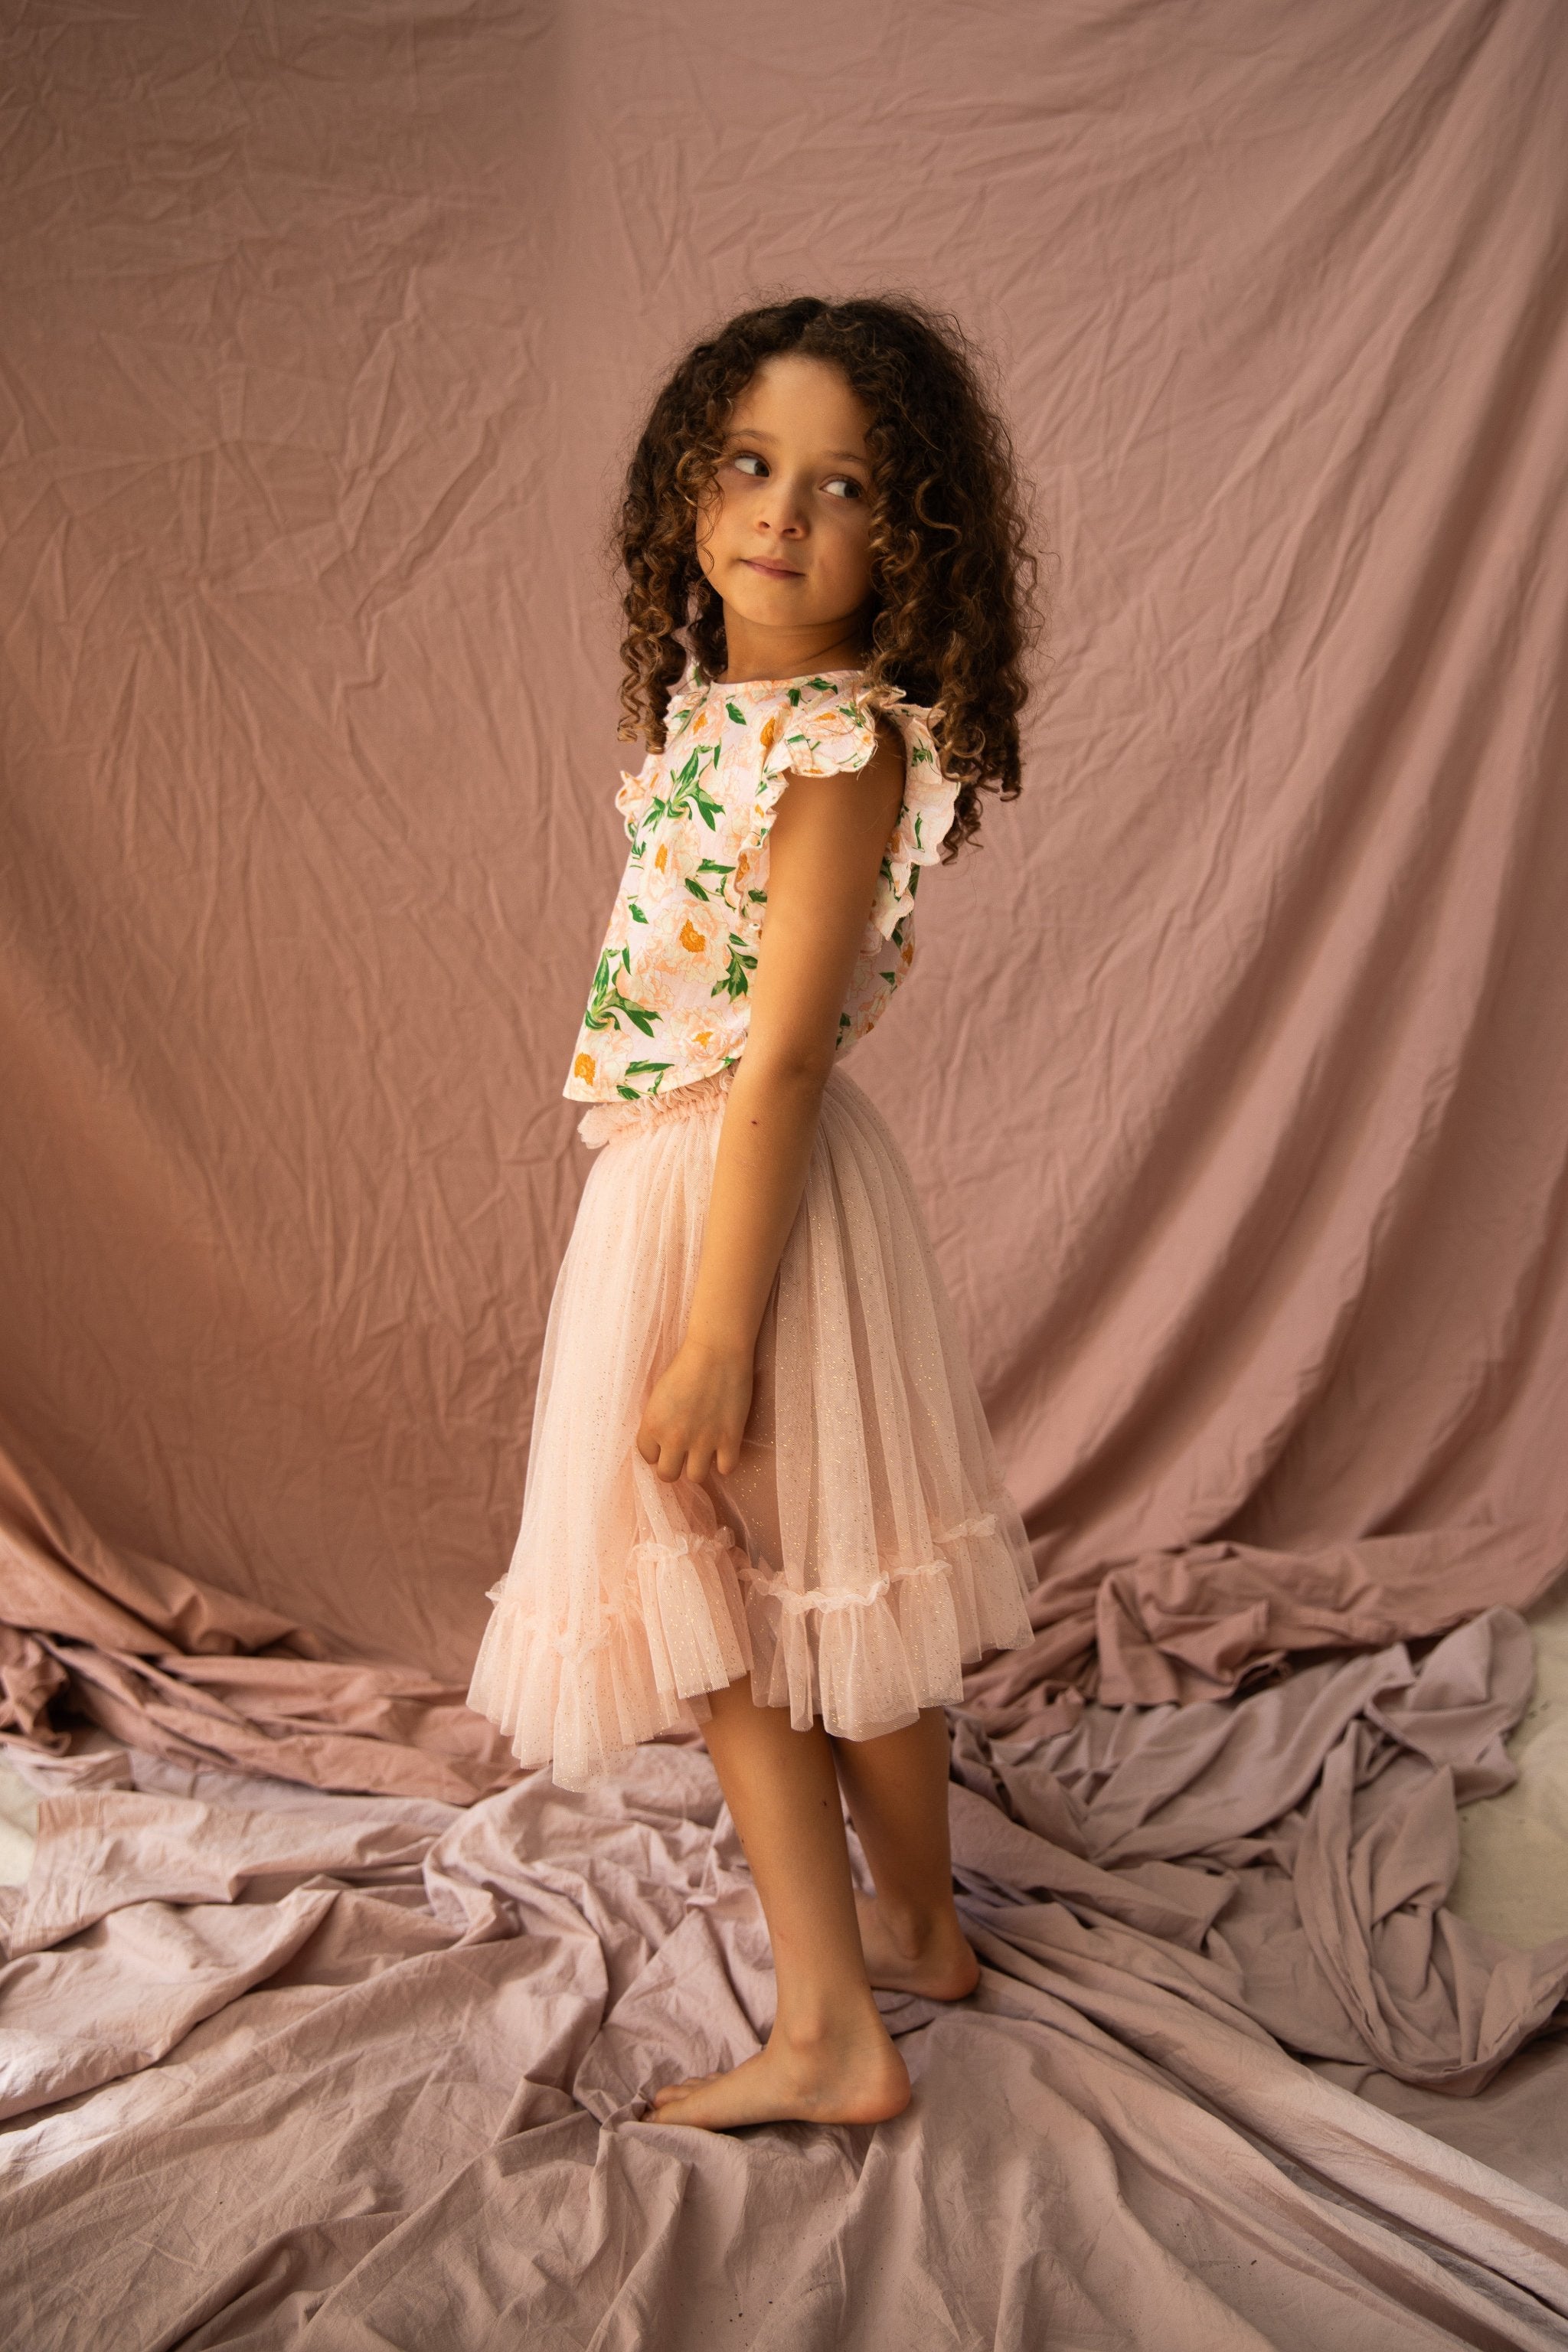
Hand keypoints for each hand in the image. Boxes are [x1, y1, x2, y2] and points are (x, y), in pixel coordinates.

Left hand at [635, 1337, 753, 1484]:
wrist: (716, 1350)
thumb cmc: (685, 1364)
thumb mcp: (659, 1394)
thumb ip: (657, 1421)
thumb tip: (662, 1441)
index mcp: (652, 1426)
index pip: (647, 1457)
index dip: (657, 1452)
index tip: (665, 1444)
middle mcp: (674, 1439)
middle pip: (668, 1475)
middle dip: (674, 1465)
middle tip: (684, 1453)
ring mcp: (703, 1442)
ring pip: (696, 1477)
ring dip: (699, 1465)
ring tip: (705, 1451)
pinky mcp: (729, 1439)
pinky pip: (726, 1469)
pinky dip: (725, 1462)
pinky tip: (724, 1449)